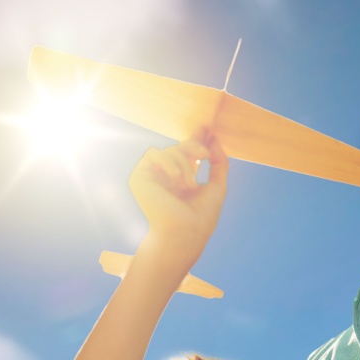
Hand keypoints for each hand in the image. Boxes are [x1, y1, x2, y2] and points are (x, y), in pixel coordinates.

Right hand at [128, 133, 228, 266]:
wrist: (187, 231)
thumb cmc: (202, 215)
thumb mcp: (218, 185)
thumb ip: (219, 162)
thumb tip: (215, 138)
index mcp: (183, 179)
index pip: (188, 153)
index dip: (197, 139)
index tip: (207, 127)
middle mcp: (167, 177)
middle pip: (180, 147)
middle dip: (194, 147)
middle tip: (205, 155)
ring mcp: (153, 177)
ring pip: (170, 150)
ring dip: (185, 164)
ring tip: (190, 183)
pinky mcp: (139, 177)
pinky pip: (154, 153)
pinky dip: (168, 162)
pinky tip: (175, 177)